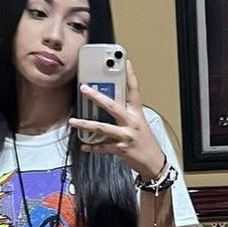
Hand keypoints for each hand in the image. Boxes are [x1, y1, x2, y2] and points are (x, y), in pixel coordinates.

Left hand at [69, 60, 164, 178]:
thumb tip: (111, 106)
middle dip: (97, 97)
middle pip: (112, 106)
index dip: (130, 75)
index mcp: (137, 114)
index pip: (134, 91)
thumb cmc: (146, 144)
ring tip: (73, 122)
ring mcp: (125, 136)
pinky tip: (84, 145)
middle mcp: (131, 123)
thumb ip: (127, 114)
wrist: (154, 164)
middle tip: (84, 89)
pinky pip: (103, 147)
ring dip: (86, 125)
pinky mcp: (120, 149)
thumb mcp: (140, 124)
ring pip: (103, 128)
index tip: (125, 62)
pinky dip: (92, 147)